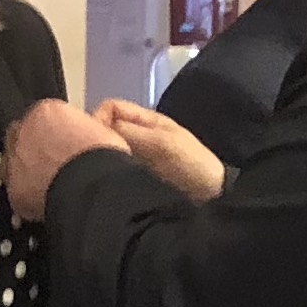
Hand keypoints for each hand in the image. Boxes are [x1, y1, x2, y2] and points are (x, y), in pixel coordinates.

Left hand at [3, 96, 120, 222]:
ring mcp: (15, 161)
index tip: (63, 143)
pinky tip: (46, 201)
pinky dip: (29, 196)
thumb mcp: (99, 127)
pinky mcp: (14, 190)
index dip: (52, 132)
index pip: (41, 117)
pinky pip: (17, 191)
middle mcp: (24, 132)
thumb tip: (83, 135)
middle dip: (33, 148)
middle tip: (53, 163)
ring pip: (14, 164)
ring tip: (49, 183)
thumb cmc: (103, 157)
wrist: (94, 187)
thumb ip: (81, 126)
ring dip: (26, 170)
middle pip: (21, 136)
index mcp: (46, 111)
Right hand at [96, 99, 227, 201]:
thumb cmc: (193, 166)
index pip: (110, 108)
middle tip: (93, 163)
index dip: (98, 118)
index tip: (92, 141)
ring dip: (102, 161)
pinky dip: (109, 177)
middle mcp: (138, 136)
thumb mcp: (162, 143)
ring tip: (99, 177)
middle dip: (96, 141)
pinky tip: (108, 187)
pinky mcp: (137, 179)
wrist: (214, 199)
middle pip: (106, 129)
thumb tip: (96, 128)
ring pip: (108, 151)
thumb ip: (131, 132)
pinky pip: (115, 172)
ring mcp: (138, 157)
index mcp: (146, 121)